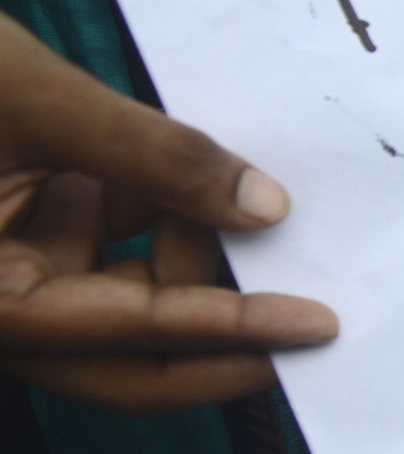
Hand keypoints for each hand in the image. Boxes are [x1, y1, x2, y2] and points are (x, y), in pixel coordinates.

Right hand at [0, 12, 336, 414]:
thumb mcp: (36, 96)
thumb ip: (152, 154)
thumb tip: (264, 207)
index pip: (126, 334)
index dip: (227, 333)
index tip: (316, 326)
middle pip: (130, 357)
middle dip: (227, 333)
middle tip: (322, 305)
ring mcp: (10, 271)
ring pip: (131, 302)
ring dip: (200, 262)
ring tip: (261, 206)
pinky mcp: (26, 232)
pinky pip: (117, 249)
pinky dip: (171, 220)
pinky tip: (217, 187)